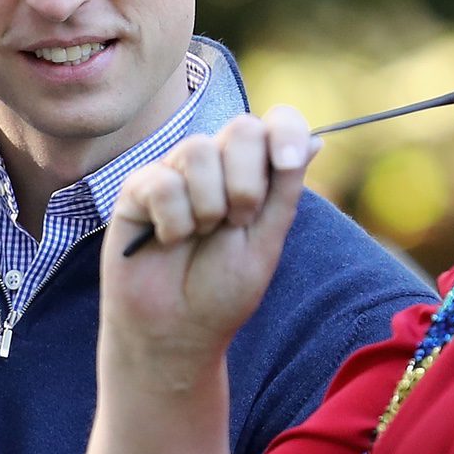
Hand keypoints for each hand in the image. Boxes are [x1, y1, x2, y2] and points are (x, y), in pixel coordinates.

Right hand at [100, 106, 315, 385]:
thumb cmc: (222, 290)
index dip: (286, 130)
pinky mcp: (137, 189)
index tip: (289, 163)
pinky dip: (173, 222)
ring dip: (207, 207)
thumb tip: (317, 140)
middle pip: (240, 128)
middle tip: (237, 222)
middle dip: (247, 181)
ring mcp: (174, 173)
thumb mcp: (266, 241)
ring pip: (197, 150)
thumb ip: (285, 190)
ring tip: (199, 236)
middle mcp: (214, 166)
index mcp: (252, 174)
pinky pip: (162, 182)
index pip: (274, 124)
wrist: (175, 328)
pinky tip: (167, 240)